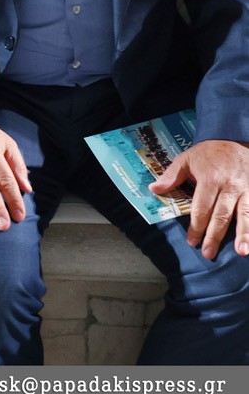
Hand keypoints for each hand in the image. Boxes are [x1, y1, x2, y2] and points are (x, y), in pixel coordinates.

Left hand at [149, 139, 248, 258]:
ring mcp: (245, 189)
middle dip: (214, 236)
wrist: (235, 140)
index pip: (202, 208)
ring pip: (244, 215)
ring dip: (243, 235)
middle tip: (208, 253)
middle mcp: (229, 186)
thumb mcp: (186, 159)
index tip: (192, 241)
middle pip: (222, 215)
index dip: (196, 226)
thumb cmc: (208, 153)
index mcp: (209, 179)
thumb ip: (171, 176)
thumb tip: (154, 189)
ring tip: (242, 252)